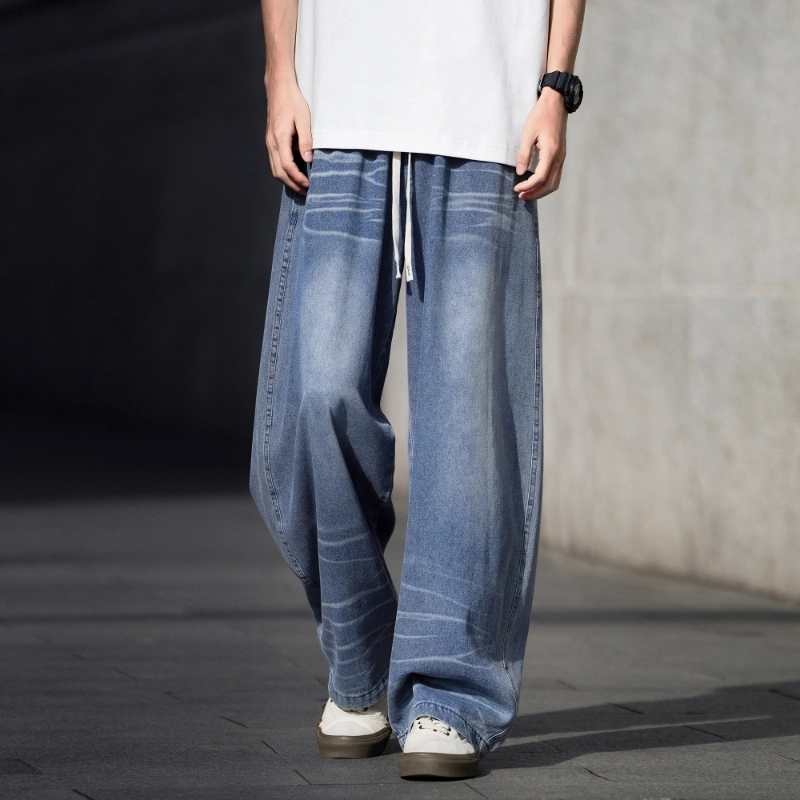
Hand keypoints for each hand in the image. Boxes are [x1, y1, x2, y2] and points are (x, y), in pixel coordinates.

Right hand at [265, 78, 312, 194]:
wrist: (279, 87)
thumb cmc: (292, 100)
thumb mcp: (304, 119)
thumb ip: (306, 140)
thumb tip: (309, 160)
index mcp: (280, 138)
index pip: (287, 166)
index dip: (298, 178)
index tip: (309, 184)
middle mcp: (271, 142)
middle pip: (278, 172)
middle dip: (292, 184)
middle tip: (306, 192)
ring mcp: (269, 141)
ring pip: (275, 168)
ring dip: (287, 180)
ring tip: (300, 186)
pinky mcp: (271, 140)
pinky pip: (274, 161)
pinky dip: (283, 171)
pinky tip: (293, 173)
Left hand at [513, 88, 567, 200]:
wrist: (556, 103)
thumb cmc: (541, 115)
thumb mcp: (527, 133)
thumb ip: (523, 154)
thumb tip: (520, 172)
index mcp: (551, 151)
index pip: (540, 177)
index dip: (527, 186)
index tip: (516, 188)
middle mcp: (559, 157)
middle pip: (549, 185)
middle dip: (535, 194)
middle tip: (520, 196)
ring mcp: (562, 157)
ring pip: (554, 183)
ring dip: (541, 191)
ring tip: (527, 193)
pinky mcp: (561, 155)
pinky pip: (555, 176)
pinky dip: (546, 184)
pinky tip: (535, 183)